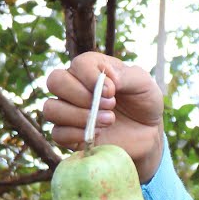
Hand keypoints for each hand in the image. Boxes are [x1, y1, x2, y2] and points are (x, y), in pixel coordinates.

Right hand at [44, 51, 165, 182]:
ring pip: (51, 108)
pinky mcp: (69, 135)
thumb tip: (108, 77)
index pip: (77, 64)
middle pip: (55, 81)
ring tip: (108, 121)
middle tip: (110, 106)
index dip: (91, 78)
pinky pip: (57, 134)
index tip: (112, 91)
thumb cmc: (144, 103)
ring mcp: (68, 110)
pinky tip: (98, 134)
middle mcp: (74, 86)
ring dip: (79, 116)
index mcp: (91, 67)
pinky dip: (76, 135)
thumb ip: (128, 76)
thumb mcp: (145, 85)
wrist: (147, 134)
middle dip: (81, 96)